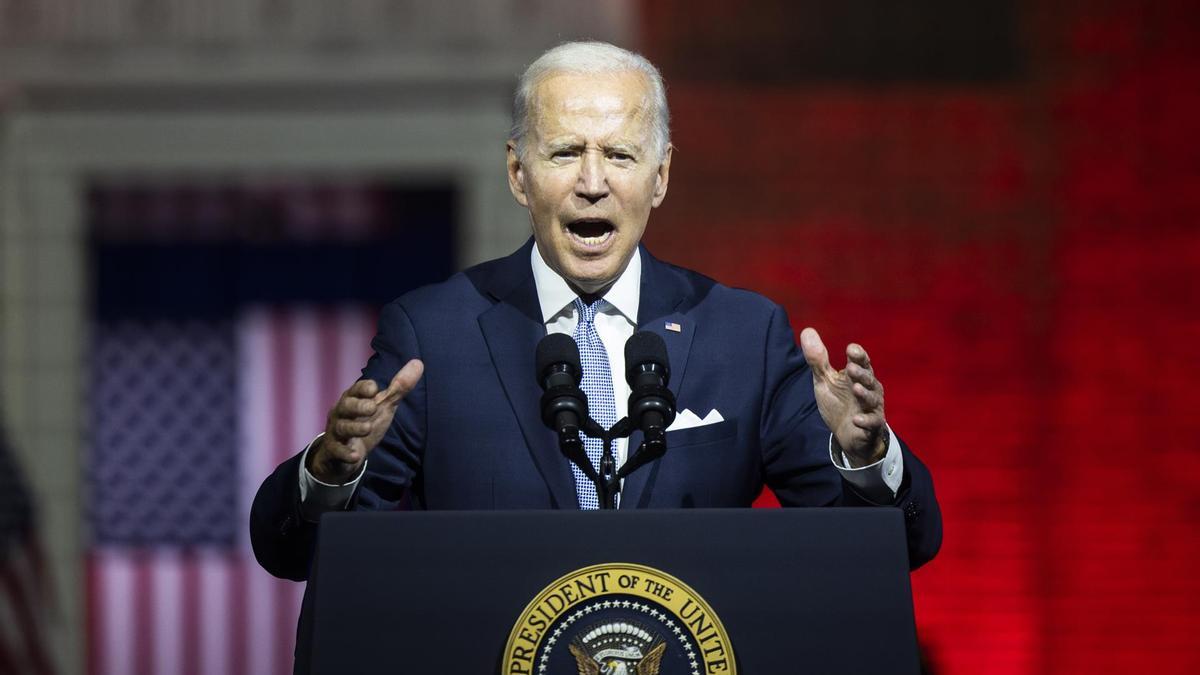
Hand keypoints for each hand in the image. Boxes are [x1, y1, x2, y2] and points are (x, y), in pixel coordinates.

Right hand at [309, 359, 423, 483]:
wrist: (346, 454)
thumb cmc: (366, 422)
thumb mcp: (384, 405)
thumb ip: (399, 387)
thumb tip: (419, 363)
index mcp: (353, 398)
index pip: (356, 389)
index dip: (363, 388)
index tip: (374, 389)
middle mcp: (341, 412)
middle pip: (346, 405)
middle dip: (358, 406)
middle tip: (372, 407)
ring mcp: (336, 431)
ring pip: (342, 427)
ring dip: (354, 428)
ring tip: (367, 429)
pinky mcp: (333, 450)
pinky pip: (337, 451)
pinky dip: (346, 453)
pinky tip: (356, 456)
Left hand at [800, 328, 886, 466]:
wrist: (847, 434)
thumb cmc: (839, 402)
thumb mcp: (825, 380)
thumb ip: (817, 359)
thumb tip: (807, 330)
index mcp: (858, 375)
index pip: (861, 361)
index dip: (858, 355)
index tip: (851, 349)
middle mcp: (868, 388)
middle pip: (868, 378)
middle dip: (861, 373)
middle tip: (851, 368)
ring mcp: (871, 407)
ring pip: (872, 398)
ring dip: (865, 394)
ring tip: (856, 389)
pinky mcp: (872, 424)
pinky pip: (872, 422)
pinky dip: (865, 420)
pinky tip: (856, 419)